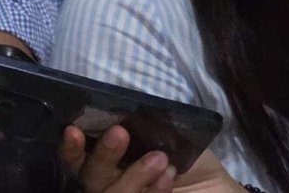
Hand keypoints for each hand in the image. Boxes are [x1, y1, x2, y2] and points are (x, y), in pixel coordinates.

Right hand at [59, 124, 241, 192]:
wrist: (218, 188)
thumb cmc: (189, 160)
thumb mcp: (166, 135)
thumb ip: (142, 126)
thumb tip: (121, 106)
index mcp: (107, 163)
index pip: (77, 158)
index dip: (70, 147)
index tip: (74, 129)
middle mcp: (109, 185)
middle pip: (89, 178)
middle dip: (103, 155)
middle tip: (121, 133)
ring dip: (133, 176)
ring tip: (161, 159)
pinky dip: (153, 192)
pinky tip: (169, 178)